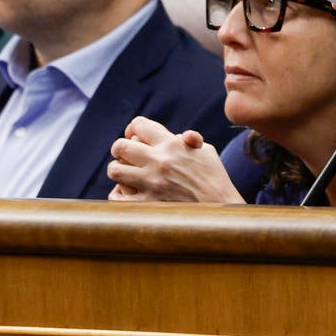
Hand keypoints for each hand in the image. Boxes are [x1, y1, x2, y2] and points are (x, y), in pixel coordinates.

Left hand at [107, 116, 242, 203]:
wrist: (220, 210)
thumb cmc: (215, 180)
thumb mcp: (206, 152)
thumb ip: (190, 140)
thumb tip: (181, 136)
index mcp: (172, 144)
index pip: (139, 125)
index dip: (133, 128)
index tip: (134, 136)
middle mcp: (158, 161)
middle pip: (120, 146)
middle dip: (120, 149)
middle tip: (125, 155)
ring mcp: (150, 184)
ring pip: (114, 170)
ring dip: (118, 171)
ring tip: (126, 175)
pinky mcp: (146, 205)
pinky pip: (117, 196)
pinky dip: (119, 195)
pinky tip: (128, 194)